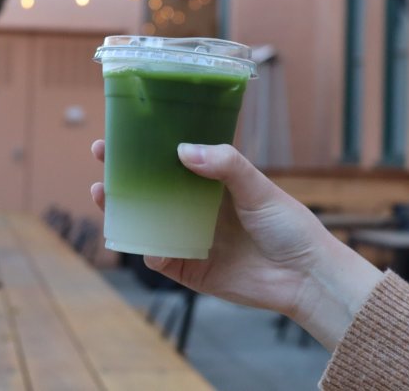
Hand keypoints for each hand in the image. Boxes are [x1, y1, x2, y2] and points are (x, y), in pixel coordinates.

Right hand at [90, 140, 381, 350]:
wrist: (306, 277)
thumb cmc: (289, 226)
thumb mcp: (258, 187)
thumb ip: (224, 164)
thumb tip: (182, 150)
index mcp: (213, 183)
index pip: (172, 159)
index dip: (146, 146)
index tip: (121, 131)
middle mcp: (197, 208)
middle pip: (151, 188)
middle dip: (123, 174)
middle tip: (102, 156)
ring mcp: (191, 238)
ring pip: (147, 222)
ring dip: (123, 209)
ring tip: (104, 193)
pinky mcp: (191, 269)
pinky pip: (160, 258)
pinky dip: (147, 249)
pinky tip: (142, 238)